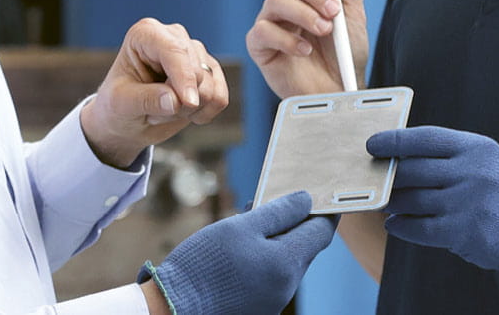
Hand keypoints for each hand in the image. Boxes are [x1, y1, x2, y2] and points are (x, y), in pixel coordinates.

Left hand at [80, 18, 228, 167]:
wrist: (128, 121)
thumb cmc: (117, 107)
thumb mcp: (121, 104)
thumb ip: (146, 100)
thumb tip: (176, 101)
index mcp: (146, 34)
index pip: (174, 50)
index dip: (184, 77)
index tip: (188, 103)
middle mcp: (174, 37)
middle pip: (196, 72)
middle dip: (178, 102)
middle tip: (152, 111)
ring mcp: (195, 53)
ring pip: (210, 87)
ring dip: (188, 110)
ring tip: (164, 109)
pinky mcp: (209, 71)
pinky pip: (220, 98)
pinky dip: (205, 113)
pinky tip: (185, 115)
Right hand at [143, 191, 335, 314]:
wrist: (174, 308)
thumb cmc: (204, 264)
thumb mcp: (240, 227)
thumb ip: (278, 212)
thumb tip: (306, 200)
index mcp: (287, 264)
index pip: (321, 232)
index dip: (324, 210)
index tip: (321, 195)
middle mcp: (287, 287)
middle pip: (304, 248)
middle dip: (294, 224)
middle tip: (273, 203)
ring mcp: (273, 302)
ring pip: (286, 264)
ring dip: (276, 242)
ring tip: (248, 224)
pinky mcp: (258, 310)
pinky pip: (271, 279)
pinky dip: (264, 261)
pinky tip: (240, 251)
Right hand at [246, 0, 368, 97]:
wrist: (341, 89)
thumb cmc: (345, 52)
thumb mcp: (355, 14)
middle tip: (334, 11)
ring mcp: (271, 20)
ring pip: (276, 0)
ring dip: (304, 14)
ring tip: (325, 31)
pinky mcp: (260, 45)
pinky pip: (263, 31)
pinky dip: (287, 39)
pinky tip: (305, 50)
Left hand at [367, 126, 498, 293]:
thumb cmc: (498, 190)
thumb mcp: (482, 160)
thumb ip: (445, 156)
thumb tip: (395, 156)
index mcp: (476, 148)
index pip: (426, 138)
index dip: (394, 140)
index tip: (372, 144)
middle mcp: (473, 172)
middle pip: (413, 170)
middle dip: (389, 176)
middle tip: (376, 179)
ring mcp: (468, 203)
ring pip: (411, 200)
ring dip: (393, 203)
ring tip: (388, 204)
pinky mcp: (463, 232)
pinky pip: (419, 228)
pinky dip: (401, 226)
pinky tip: (395, 224)